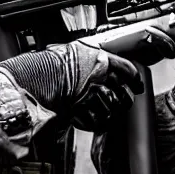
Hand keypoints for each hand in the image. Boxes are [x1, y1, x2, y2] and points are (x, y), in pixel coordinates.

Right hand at [0, 25, 174, 133]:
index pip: (128, 70)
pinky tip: (92, 118)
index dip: (135, 79)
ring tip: (103, 111)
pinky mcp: (84, 114)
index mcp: (101, 60)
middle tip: (122, 101)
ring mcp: (93, 98)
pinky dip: (96, 123)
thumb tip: (96, 57)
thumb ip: (90, 56)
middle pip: (124, 94)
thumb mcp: (75, 50)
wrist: (37, 78)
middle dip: (124, 100)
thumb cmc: (52, 62)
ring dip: (110, 113)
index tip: (137, 85)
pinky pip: (97, 122)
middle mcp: (102, 79)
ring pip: (112, 111)